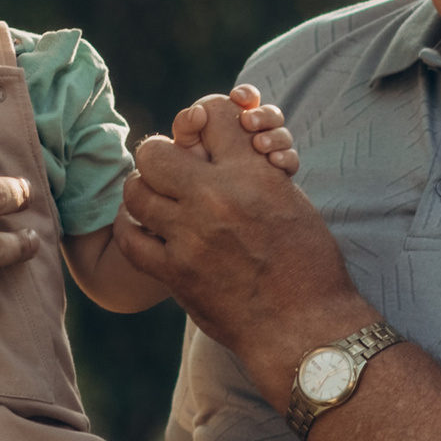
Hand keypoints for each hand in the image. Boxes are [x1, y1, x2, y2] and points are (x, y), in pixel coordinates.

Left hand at [117, 92, 370, 397]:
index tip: (200, 132)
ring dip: (143, 192)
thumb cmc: (309, 264)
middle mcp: (216, 198)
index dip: (203, 118)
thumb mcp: (291, 200)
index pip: (211, 114)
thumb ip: (254, 172)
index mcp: (253, 173)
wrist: (305, 326)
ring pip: (136, 192)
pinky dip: (133, 228)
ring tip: (155, 199)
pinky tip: (144, 228)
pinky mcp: (175, 273)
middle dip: (160, 155)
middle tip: (168, 170)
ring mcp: (190, 236)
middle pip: (155, 151)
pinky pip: (131, 239)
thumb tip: (227, 152)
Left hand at [171, 84, 299, 177]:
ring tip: (258, 144)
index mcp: (237, 119)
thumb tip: (198, 112)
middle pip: (272, 115)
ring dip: (274, 136)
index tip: (237, 97)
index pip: (249, 98)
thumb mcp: (186, 146)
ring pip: (284, 136)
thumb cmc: (194, 168)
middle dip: (263, 115)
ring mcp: (272, 152)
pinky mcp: (281, 174)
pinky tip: (274, 161)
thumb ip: (186, 125)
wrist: (208, 204)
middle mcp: (259, 132)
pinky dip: (285, 158)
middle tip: (247, 122)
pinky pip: (291, 161)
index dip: (246, 94)